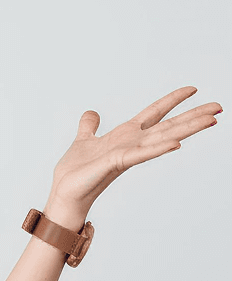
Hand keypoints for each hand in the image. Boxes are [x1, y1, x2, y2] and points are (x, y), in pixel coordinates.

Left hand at [48, 86, 221, 213]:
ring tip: (211, 120)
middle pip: (168, 126)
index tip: (193, 89)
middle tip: (219, 107)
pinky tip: (177, 144)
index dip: (172, 100)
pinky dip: (158, 149)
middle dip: (193, 116)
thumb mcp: (84, 139)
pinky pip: (141, 155)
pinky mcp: (116, 163)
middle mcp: (131, 144)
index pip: (154, 113)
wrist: (65, 191)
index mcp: (124, 136)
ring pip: (163, 138)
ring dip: (187, 129)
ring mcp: (127, 154)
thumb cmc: (76, 171)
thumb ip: (90, 126)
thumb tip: (91, 113)